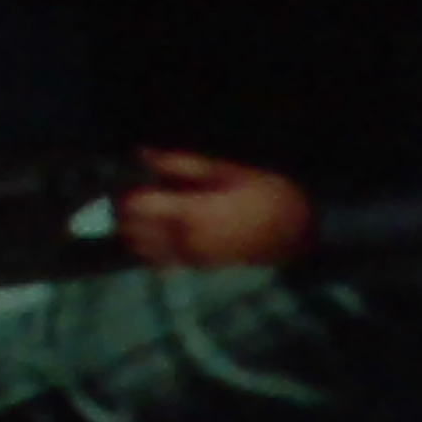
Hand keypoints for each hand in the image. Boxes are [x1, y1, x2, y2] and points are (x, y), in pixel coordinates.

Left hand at [114, 151, 314, 268]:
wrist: (297, 233)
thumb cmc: (265, 194)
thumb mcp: (224, 171)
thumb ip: (180, 164)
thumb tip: (142, 154)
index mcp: (190, 213)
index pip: (134, 206)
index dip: (123, 189)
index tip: (126, 174)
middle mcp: (183, 240)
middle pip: (131, 229)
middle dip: (124, 209)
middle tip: (132, 187)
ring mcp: (188, 258)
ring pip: (139, 248)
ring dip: (133, 228)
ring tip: (144, 206)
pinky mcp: (195, 266)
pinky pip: (156, 259)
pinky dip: (147, 243)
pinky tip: (156, 226)